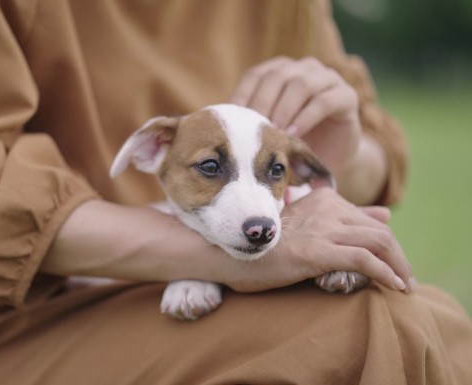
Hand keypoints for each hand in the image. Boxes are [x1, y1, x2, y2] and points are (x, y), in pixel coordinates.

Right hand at [222, 188, 413, 293]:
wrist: (228, 252)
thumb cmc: (262, 244)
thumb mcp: (304, 227)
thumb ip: (341, 218)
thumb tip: (384, 215)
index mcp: (322, 200)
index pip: (368, 220)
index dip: (385, 242)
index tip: (391, 262)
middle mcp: (326, 209)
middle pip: (379, 231)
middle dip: (398, 256)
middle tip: (405, 278)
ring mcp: (321, 229)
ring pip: (378, 242)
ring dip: (398, 266)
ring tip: (403, 285)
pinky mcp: (317, 251)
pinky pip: (363, 259)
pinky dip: (384, 274)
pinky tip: (392, 286)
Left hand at [230, 56, 360, 174]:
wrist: (329, 157)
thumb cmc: (289, 142)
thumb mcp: (264, 130)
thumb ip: (245, 121)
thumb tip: (205, 122)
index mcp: (279, 71)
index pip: (255, 75)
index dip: (242, 96)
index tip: (230, 121)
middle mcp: (304, 68)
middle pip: (278, 77)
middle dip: (263, 104)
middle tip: (252, 129)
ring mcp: (328, 79)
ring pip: (302, 84)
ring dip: (284, 110)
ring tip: (274, 133)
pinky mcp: (346, 96)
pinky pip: (324, 101)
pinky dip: (305, 118)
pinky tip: (292, 135)